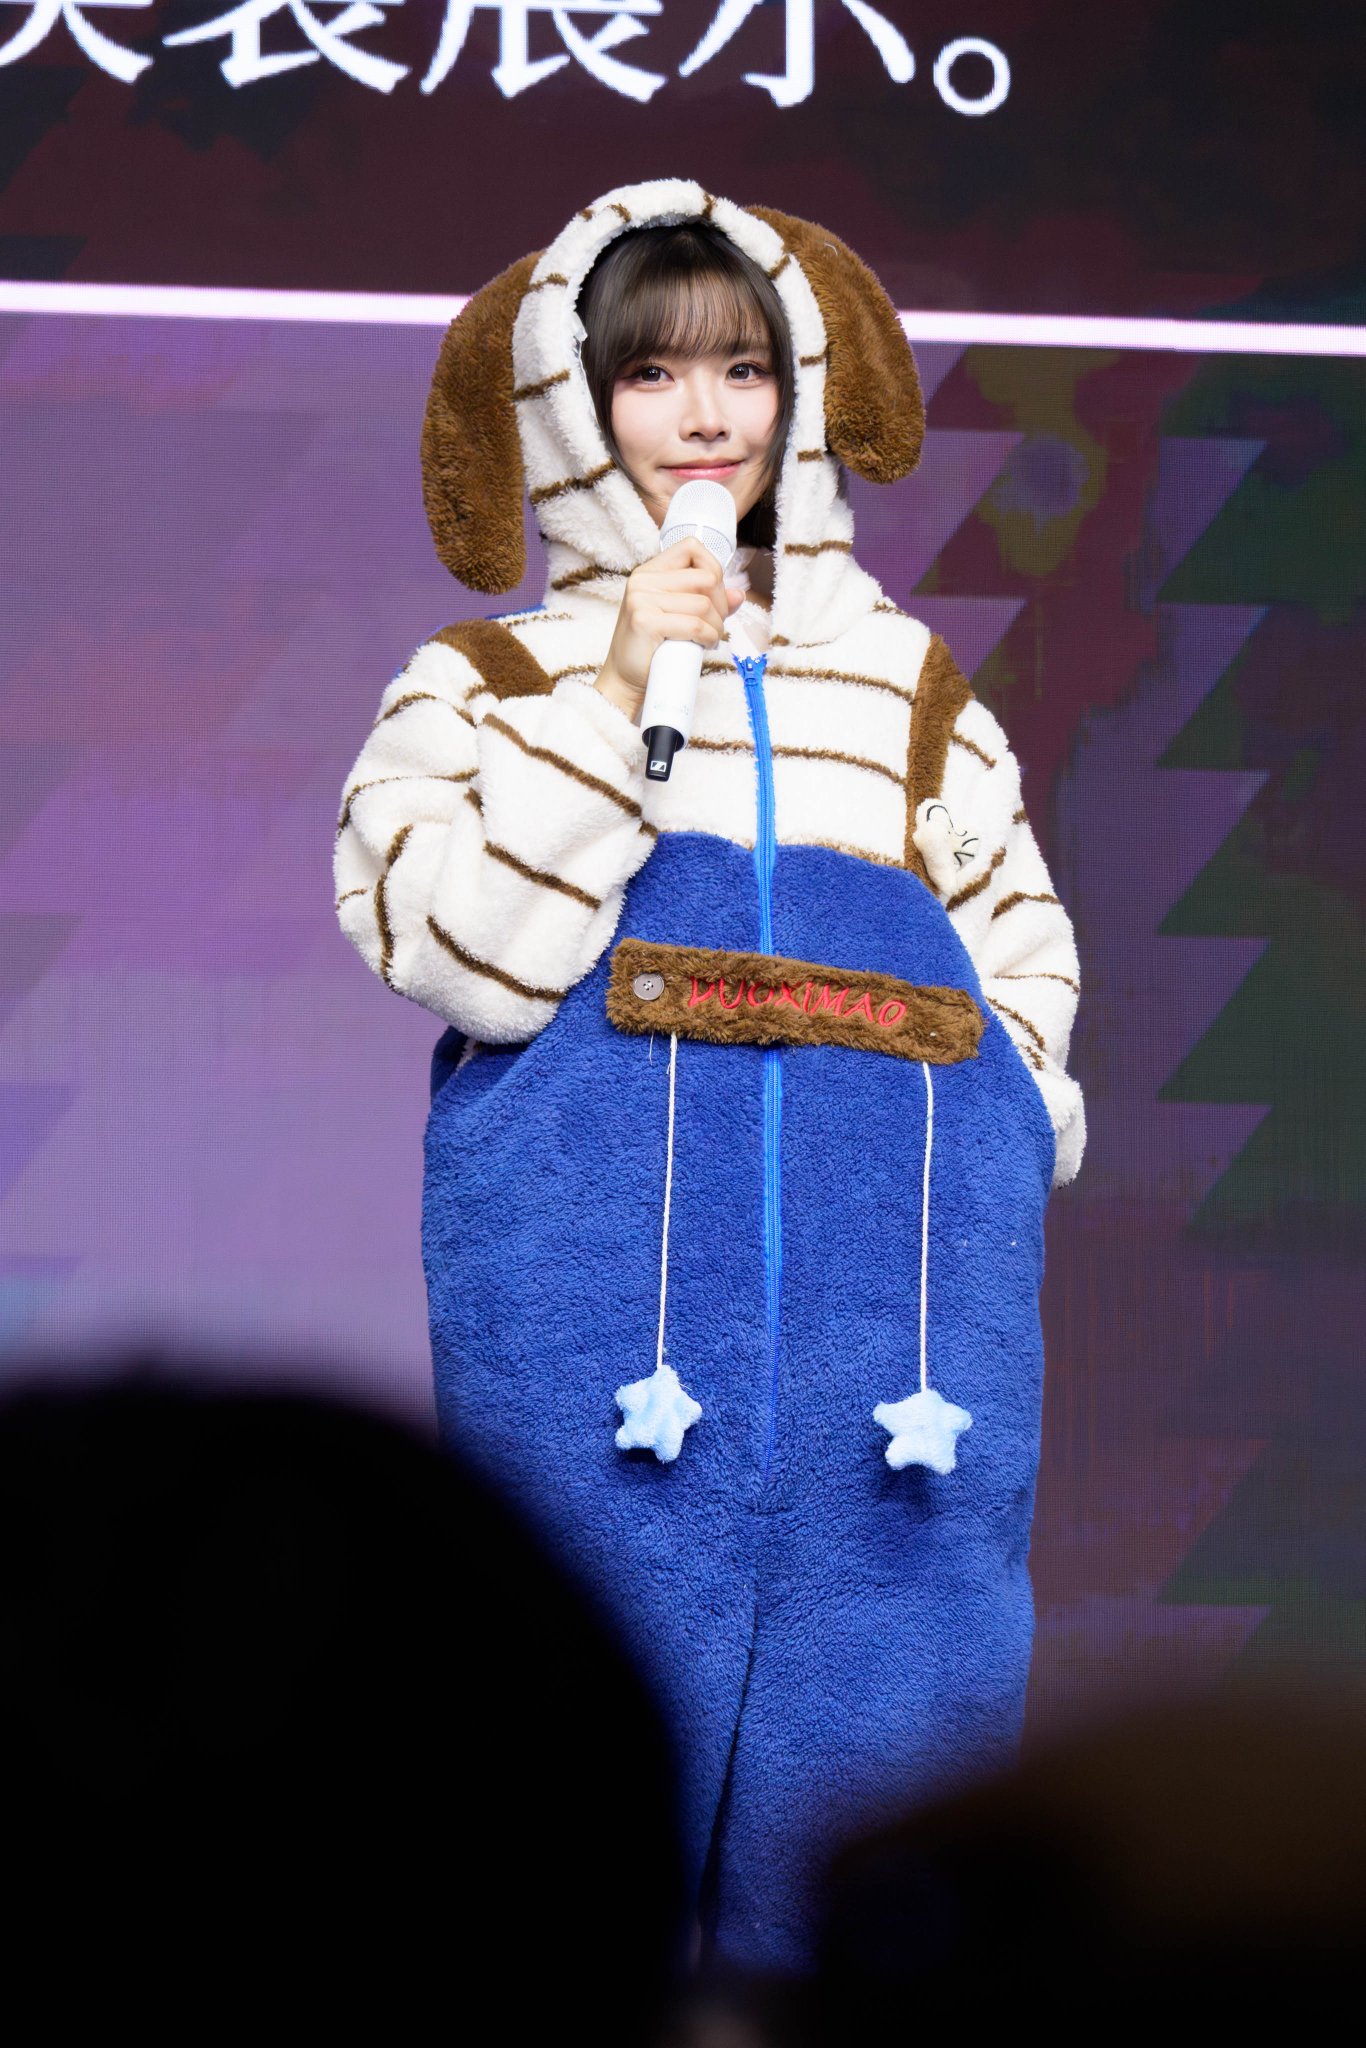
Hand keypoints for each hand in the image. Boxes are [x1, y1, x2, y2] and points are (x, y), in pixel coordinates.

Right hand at [594, 538, 744, 719]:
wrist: (625, 679)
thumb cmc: (652, 648)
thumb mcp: (679, 616)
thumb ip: (707, 602)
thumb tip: (738, 594)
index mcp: (650, 572)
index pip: (691, 548)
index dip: (713, 569)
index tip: (714, 596)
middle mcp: (643, 580)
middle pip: (706, 578)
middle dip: (720, 604)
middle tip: (715, 625)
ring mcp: (642, 599)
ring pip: (703, 604)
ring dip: (716, 626)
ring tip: (709, 639)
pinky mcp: (645, 621)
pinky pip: (694, 624)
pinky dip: (708, 637)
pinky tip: (704, 645)